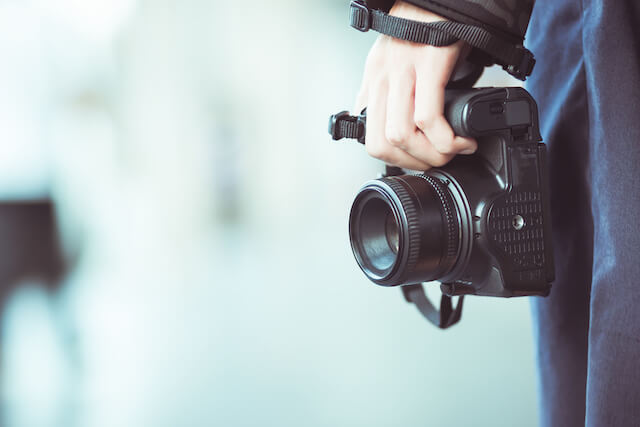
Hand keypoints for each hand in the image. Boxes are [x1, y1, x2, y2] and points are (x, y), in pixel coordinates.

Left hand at [354, 1, 477, 170]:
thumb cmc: (426, 27)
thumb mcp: (396, 61)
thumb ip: (388, 91)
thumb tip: (386, 119)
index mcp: (374, 79)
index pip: (368, 136)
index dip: (394, 157)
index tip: (418, 159)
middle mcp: (382, 76)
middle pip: (381, 142)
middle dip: (412, 162)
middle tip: (437, 160)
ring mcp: (403, 69)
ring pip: (401, 135)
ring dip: (431, 155)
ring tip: (453, 151)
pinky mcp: (429, 63)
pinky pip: (428, 117)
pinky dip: (446, 140)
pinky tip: (462, 140)